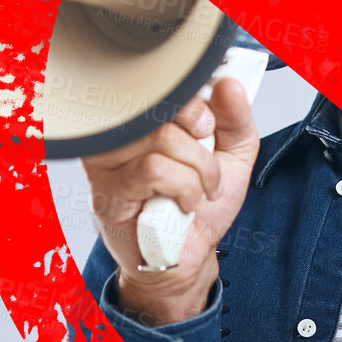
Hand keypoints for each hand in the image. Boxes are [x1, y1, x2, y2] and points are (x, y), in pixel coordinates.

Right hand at [79, 80, 259, 326]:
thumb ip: (235, 120)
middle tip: (209, 166)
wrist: (189, 257)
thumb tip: (229, 86)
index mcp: (145, 119)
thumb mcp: (231, 158)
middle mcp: (119, 134)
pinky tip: (184, 204)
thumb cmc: (200, 209)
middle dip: (201, 145)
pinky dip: (183, 188)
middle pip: (162, 111)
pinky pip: (152, 171)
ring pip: (160, 141)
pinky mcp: (107, 191)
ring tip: (199, 192)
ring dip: (196, 172)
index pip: (160, 84)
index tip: (208, 126)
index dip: (193, 103)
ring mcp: (107, 162)